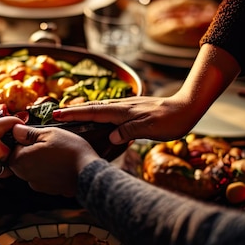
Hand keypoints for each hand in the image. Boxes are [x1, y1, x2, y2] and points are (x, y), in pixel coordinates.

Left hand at [6, 124, 99, 196]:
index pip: (12, 148)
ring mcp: (38, 185)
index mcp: (21, 160)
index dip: (22, 140)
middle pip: (20, 160)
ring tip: (55, 152)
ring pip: (31, 169)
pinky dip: (48, 170)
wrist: (89, 173)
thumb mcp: (49, 133)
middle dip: (29, 151)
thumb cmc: (70, 151)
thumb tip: (15, 130)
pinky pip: (43, 177)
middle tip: (46, 142)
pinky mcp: (49, 190)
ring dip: (39, 161)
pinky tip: (60, 163)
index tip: (33, 135)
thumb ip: (29, 132)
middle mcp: (26, 176)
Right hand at [51, 95, 199, 145]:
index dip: (74, 114)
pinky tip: (98, 118)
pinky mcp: (133, 111)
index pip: (93, 112)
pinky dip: (97, 114)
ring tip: (70, 115)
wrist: (188, 108)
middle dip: (73, 111)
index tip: (57, 114)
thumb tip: (112, 136)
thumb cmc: (171, 120)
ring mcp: (127, 108)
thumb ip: (130, 131)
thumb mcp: (151, 128)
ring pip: (100, 109)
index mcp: (123, 111)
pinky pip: (109, 112)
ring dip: (84, 111)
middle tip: (56, 114)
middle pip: (92, 108)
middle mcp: (122, 107)